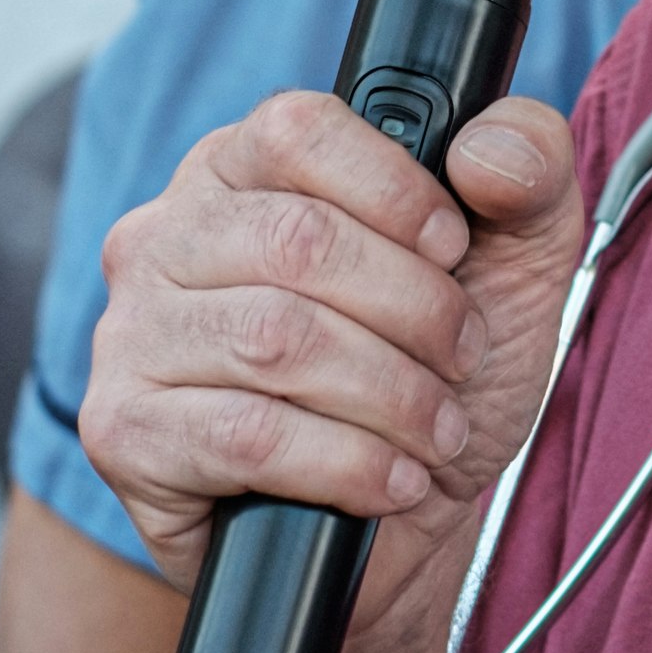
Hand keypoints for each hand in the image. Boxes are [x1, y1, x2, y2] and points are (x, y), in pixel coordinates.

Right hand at [82, 94, 581, 645]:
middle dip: (413, 309)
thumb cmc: (440, 366)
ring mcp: (130, 333)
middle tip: (461, 357)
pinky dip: (346, 463)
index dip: (393, 188)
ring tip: (436, 428)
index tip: (454, 246)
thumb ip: (528, 170)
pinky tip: (389, 480)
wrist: (402, 524)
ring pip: (277, 340)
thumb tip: (484, 148)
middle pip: (298, 241)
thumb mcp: (515, 257)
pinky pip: (244, 436)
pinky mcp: (123, 432)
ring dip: (390, 394)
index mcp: (242, 164)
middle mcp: (166, 233)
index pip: (297, 128)